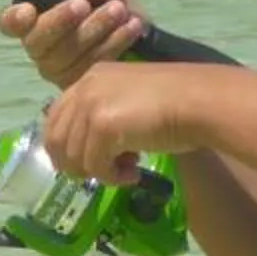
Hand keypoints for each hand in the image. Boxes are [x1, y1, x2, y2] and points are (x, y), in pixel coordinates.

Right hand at [0, 0, 147, 88]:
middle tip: (83, 4)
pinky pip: (93, 66)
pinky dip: (114, 43)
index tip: (29, 9)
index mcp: (38, 22)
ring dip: (93, 29)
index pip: (10, 24)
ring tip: (118, 10)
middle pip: (37, 41)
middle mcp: (43, 50)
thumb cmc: (115, 12)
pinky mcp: (82, 87)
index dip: (13, 18)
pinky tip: (131, 27)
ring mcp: (61, 72)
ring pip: (67, 55)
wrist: (145, 43)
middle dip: (59, 20)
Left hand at [39, 63, 202, 184]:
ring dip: (98, 173)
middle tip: (105, 173)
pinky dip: (111, 178)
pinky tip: (133, 175)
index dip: (67, 146)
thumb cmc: (177, 103)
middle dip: (76, 164)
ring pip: (73, 156)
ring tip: (126, 172)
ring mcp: (91, 105)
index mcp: (90, 77)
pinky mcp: (103, 126)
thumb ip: (105, 115)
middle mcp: (85, 87)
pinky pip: (94, 166)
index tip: (90, 161)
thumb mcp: (130, 102)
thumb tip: (86, 150)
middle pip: (56, 139)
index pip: (55, 117)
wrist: (201, 102)